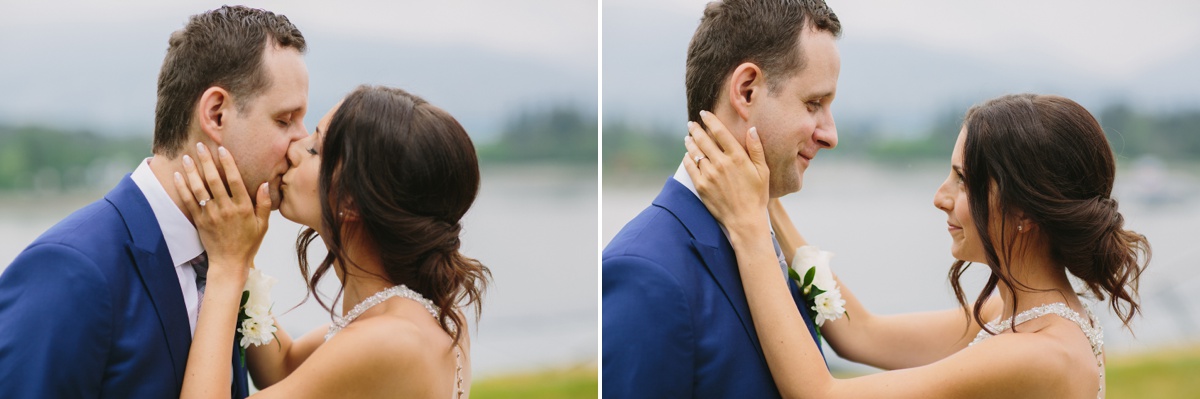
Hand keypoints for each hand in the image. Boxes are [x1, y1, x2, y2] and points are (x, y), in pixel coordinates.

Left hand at [173, 142, 270, 281]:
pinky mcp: (199, 221)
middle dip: (206, 161)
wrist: (229, 263)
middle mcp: (226, 209)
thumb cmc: (249, 243)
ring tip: (186, 157)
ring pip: (199, 189)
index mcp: (243, 207)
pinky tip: (177, 176)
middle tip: (199, 146)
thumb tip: (265, 184)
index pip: (234, 180)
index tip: (221, 149)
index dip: (227, 163)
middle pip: (214, 180)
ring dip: (191, 171)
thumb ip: (264, 204)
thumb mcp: (263, 225)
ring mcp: (211, 215)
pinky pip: (189, 201)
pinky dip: (182, 188)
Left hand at [683, 110, 769, 232]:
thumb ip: (757, 149)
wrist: (745, 220)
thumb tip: (752, 129)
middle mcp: (721, 163)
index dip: (710, 120)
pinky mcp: (701, 186)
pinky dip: (688, 158)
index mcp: (737, 157)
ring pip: (695, 152)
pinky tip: (688, 155)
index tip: (704, 113)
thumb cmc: (757, 196)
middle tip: (691, 124)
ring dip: (690, 142)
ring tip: (688, 137)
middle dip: (695, 129)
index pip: (720, 132)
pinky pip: (690, 167)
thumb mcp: (763, 171)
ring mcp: (709, 174)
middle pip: (703, 139)